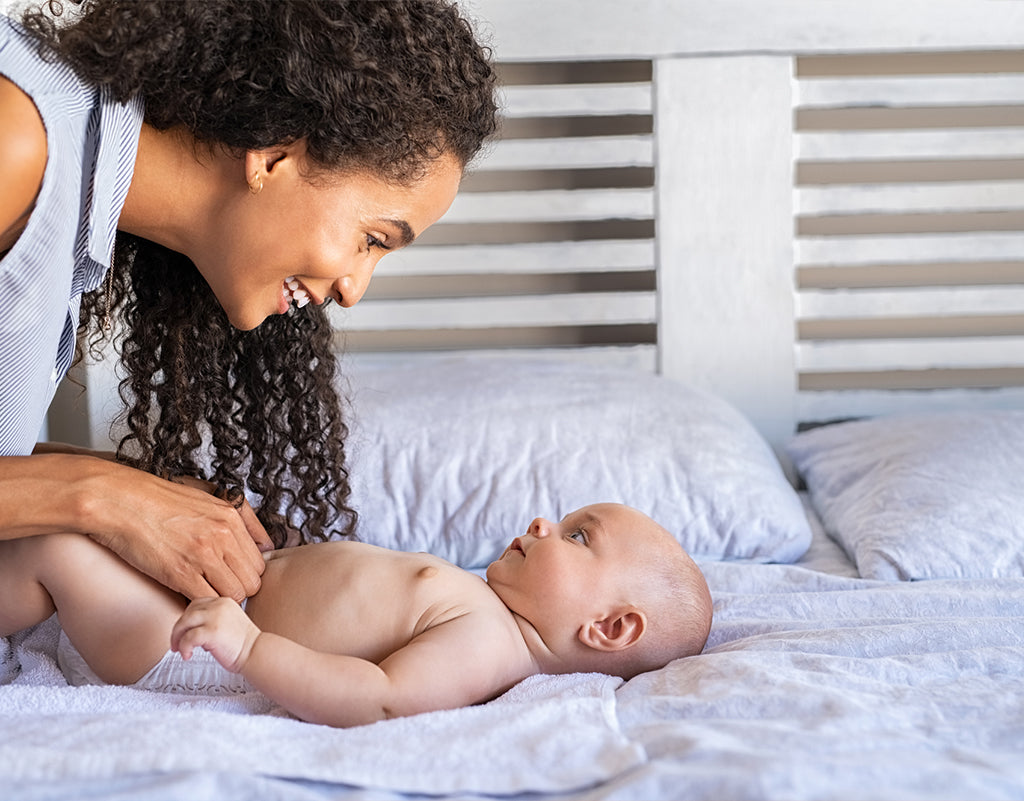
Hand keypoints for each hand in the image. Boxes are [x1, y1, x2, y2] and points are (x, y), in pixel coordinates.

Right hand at [85, 459, 273, 601]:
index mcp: (231, 517)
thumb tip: (266, 544)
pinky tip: (187, 593)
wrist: (119, 501)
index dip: (246, 573)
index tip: (231, 575)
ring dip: (220, 598)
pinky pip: (207, 600)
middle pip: (252, 582)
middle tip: (218, 587)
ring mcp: (202, 555)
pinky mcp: (179, 573)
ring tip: (203, 590)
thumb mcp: (208, 497)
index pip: (260, 562)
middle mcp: (222, 535)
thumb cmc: (159, 501)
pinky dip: (201, 602)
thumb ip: (242, 517)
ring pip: (234, 595)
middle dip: (238, 589)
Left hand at [171, 597, 260, 672]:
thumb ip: (212, 620)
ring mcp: (215, 617)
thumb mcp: (228, 622)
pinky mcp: (212, 632)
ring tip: (179, 650)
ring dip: (177, 638)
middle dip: (178, 629)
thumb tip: (190, 629)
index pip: (196, 604)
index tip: (185, 632)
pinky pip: (188, 638)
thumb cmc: (242, 644)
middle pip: (188, 612)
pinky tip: (188, 656)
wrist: (256, 653)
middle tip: (176, 644)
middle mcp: (219, 605)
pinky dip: (184, 647)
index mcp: (223, 601)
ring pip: (184, 622)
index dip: (187, 618)